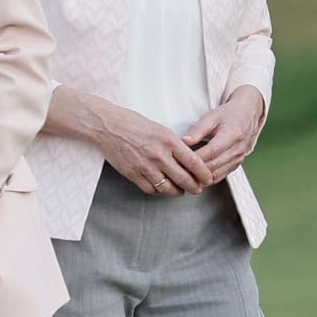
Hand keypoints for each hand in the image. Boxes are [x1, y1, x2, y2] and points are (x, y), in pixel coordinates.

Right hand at [102, 104, 217, 196]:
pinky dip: (159, 191)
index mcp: (169, 140)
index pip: (193, 162)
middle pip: (183, 178)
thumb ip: (175, 145)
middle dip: (194, 187)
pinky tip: (163, 189)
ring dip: (177, 192)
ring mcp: (145, 166)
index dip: (203, 174)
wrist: (109, 126)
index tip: (208, 178)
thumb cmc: (135, 124)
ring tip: (181, 191)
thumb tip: (190, 159)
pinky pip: (151, 189)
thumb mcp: (161, 129)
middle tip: (198, 189)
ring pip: (168, 188)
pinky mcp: (133, 174)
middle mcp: (159, 155)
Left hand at [185, 86, 266, 180]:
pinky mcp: (236, 165)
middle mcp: (238, 149)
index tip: (180, 160)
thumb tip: (184, 141)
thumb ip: (197, 130)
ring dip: (199, 177)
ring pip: (215, 175)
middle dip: (194, 170)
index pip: (211, 152)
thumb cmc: (229, 115)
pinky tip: (196, 174)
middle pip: (213, 166)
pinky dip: (207, 178)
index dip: (194, 158)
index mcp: (233, 134)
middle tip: (178, 169)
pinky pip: (219, 176)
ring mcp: (239, 158)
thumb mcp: (211, 117)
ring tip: (184, 173)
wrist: (246, 115)